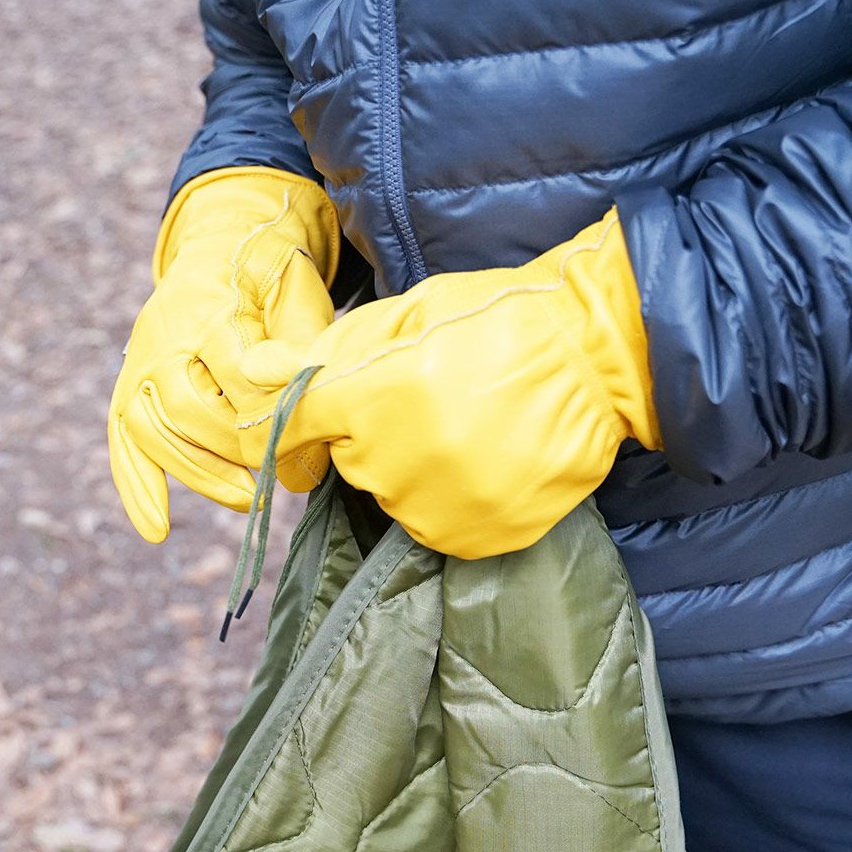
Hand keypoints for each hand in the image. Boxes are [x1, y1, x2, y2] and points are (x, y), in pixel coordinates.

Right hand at [108, 167, 339, 542]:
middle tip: (280, 477)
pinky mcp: (130, 388)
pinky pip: (122, 442)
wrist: (223, 244)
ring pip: (153, 431)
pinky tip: (157, 529)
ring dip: (201, 475)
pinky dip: (137, 488)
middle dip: (235, 450)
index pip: (236, 370)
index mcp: (212, 308)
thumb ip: (302, 344)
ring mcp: (140, 364)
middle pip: (188, 409)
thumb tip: (304, 400)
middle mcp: (164, 337)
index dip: (270, 409)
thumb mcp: (300, 293)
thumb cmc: (271, 277)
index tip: (306, 436)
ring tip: (249, 501)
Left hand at [235, 211, 659, 558]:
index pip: (293, 430)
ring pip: (395, 496)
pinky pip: (436, 524)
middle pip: (351, 462)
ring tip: (468, 427)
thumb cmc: (498, 319)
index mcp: (370, 398)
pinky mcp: (475, 538)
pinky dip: (450, 500)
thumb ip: (329, 349)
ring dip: (414, 469)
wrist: (595, 359)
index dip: (293, 427)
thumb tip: (256, 369)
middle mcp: (396, 463)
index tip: (307, 426)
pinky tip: (486, 460)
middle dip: (374, 434)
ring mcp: (438, 508)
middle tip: (431, 398)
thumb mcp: (408, 312)